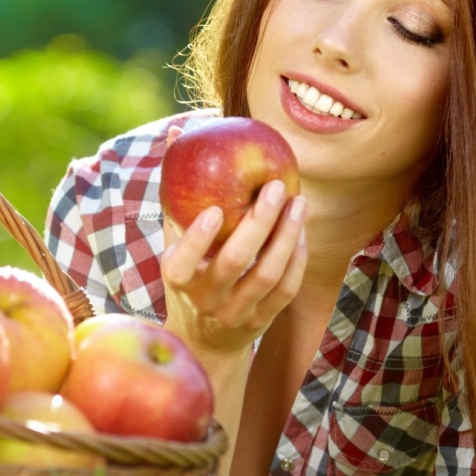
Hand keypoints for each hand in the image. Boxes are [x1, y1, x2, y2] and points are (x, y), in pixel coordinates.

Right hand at [160, 128, 307, 358]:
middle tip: (275, 186)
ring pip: (267, 275)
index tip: (213, 209)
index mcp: (178, 280)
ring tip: (298, 203)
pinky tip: (300, 232)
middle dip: (258, 223)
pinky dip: (296, 259)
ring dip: (286, 236)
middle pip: (234, 262)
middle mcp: (206, 300)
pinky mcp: (262, 320)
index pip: (183, 262)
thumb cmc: (189, 277)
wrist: (204, 342)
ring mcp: (236, 313)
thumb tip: (177, 133)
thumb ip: (176, 194)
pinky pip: (286, 290)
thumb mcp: (174, 245)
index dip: (197, 239)